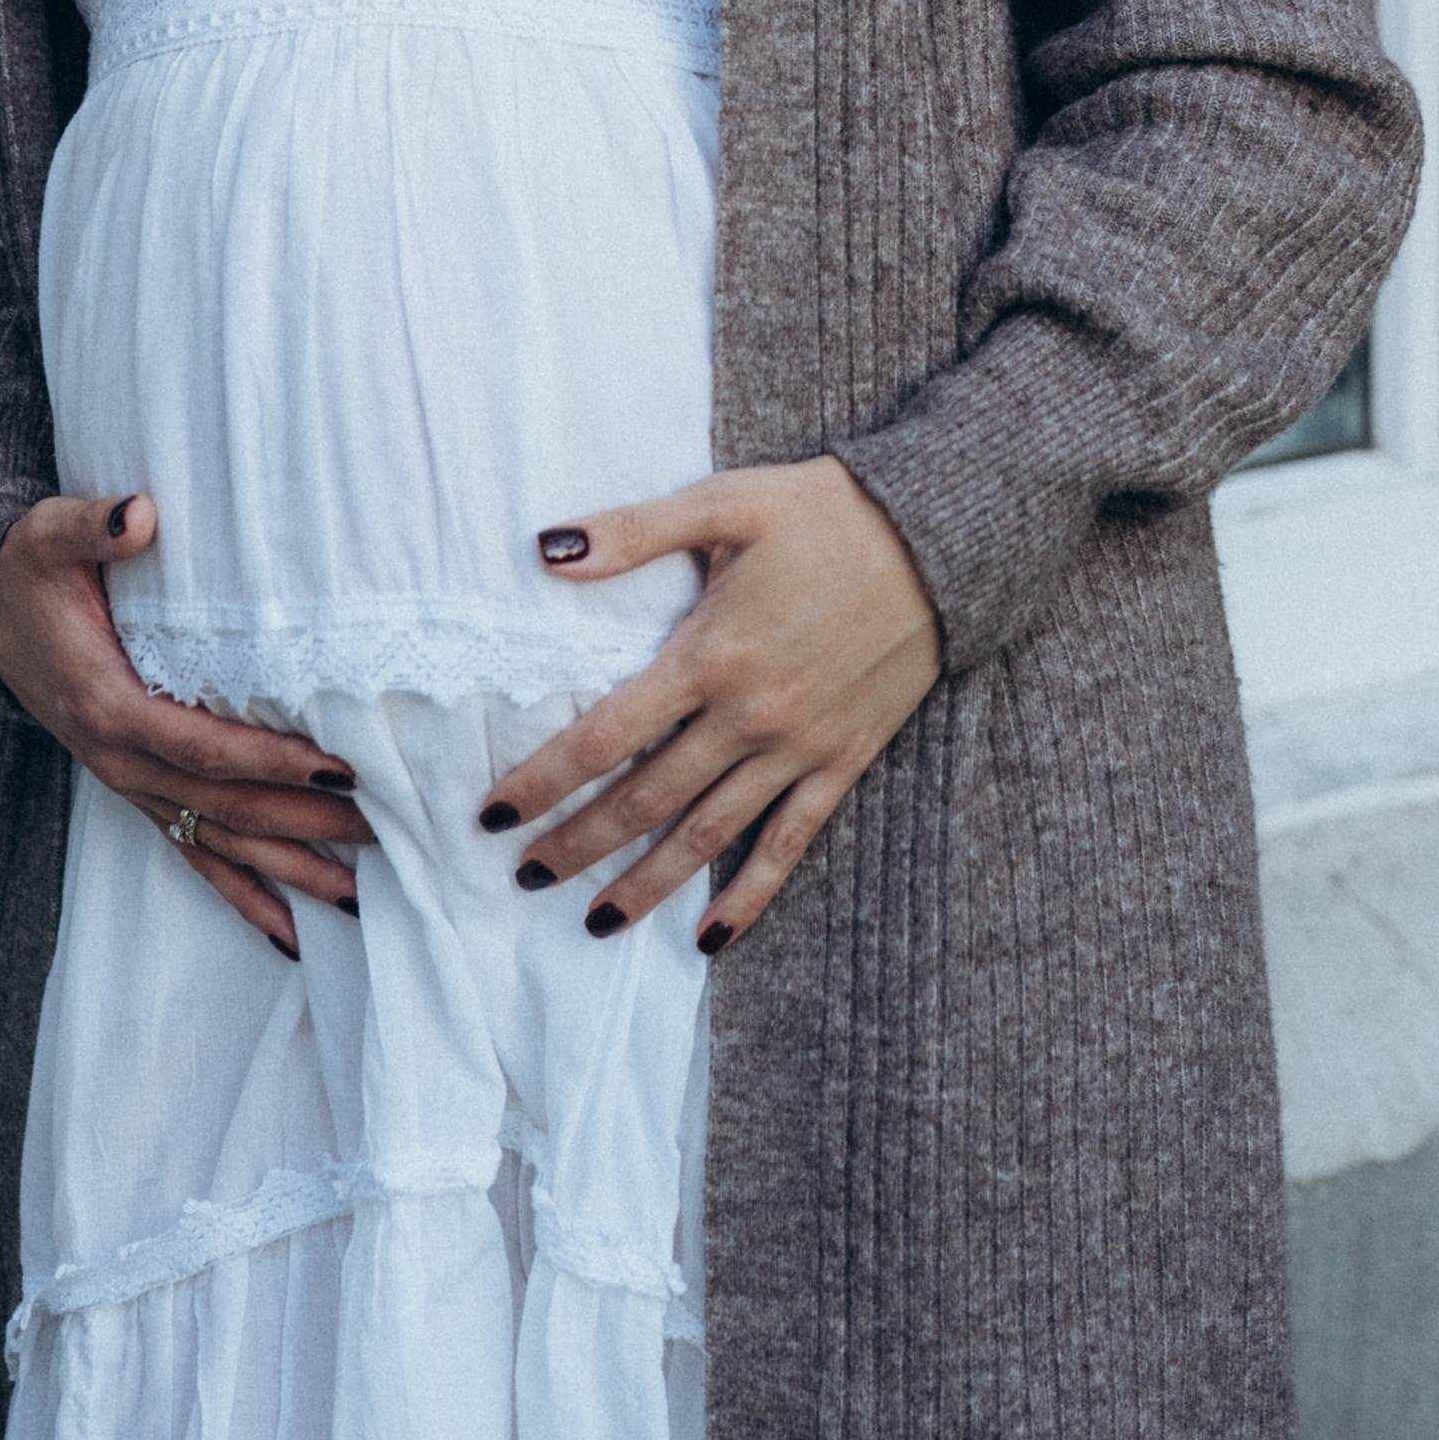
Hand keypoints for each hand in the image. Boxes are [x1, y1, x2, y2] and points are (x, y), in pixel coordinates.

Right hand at [0, 492, 373, 959]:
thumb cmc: (33, 571)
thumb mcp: (50, 535)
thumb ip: (93, 526)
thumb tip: (139, 516)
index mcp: (107, 705)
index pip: (202, 744)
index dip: (269, 760)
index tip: (339, 768)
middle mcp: (120, 759)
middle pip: (224, 805)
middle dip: (303, 822)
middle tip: (384, 830)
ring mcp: (130, 783)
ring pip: (217, 841)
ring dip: (287, 871)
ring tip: (360, 897)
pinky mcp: (139, 791)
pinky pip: (192, 853)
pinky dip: (241, 894)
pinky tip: (290, 932)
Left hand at [483, 458, 940, 951]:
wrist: (945, 540)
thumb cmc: (829, 513)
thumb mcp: (729, 502)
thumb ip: (635, 531)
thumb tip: (546, 550)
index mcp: (710, 653)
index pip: (603, 735)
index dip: (541, 779)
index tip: (493, 815)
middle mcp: (748, 715)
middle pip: (643, 798)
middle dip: (577, 842)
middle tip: (524, 876)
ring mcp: (797, 747)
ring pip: (706, 834)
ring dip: (645, 882)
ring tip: (593, 919)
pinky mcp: (842, 762)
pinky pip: (788, 843)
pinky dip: (749, 896)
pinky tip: (710, 937)